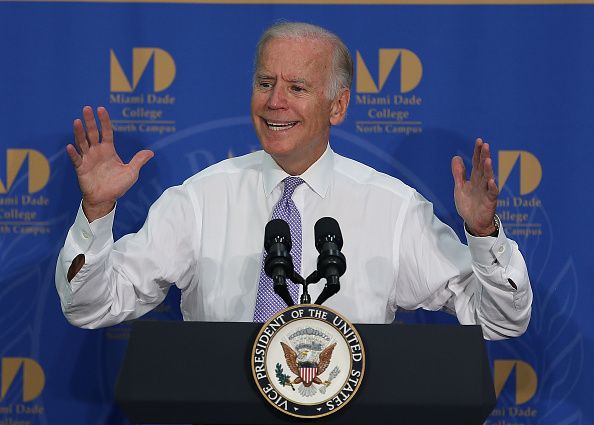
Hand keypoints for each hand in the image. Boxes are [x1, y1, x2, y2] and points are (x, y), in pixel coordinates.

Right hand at [66, 106, 153, 221]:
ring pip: (82, 142)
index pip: (106, 132)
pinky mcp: (81, 168)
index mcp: (108, 150)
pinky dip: (73, 153)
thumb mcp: (131, 172)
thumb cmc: (118, 185)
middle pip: (92, 133)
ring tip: (77, 121)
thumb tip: (151, 152)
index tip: (101, 109)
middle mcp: (97, 151)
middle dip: (90, 121)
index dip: (104, 121)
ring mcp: (88, 159)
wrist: (106, 199)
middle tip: (87, 108)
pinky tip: (70, 146)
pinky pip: (76, 159)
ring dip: (79, 132)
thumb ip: (138, 161)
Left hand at [451, 138, 497, 235]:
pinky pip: (492, 194)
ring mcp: (487, 191)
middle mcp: (482, 183)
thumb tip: (456, 157)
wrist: (473, 222)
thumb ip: (458, 173)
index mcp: (475, 178)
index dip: (477, 152)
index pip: (476, 162)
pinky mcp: (490, 201)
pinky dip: (492, 187)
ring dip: (488, 169)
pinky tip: (491, 181)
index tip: (479, 141)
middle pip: (483, 167)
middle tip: (485, 145)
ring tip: (487, 160)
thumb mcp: (460, 187)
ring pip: (488, 178)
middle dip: (484, 156)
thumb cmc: (468, 204)